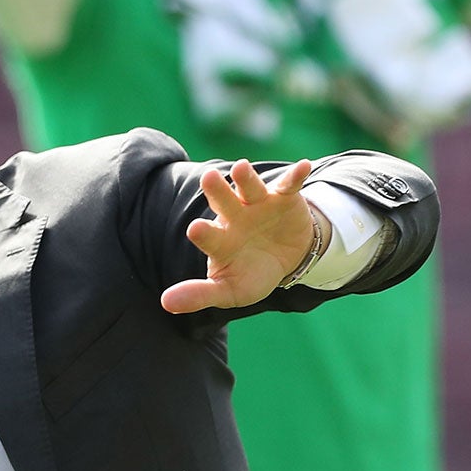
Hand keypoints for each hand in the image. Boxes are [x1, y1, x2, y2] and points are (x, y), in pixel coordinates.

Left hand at [161, 159, 316, 314]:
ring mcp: (258, 204)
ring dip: (247, 178)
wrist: (286, 261)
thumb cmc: (251, 274)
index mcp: (220, 239)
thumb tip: (166, 303)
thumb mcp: (229, 291)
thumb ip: (200, 294)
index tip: (195, 229)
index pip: (209, 236)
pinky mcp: (284, 197)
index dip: (204, 233)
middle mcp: (234, 216)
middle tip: (208, 178)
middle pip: (223, 201)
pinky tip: (303, 166)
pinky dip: (296, 175)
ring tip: (241, 167)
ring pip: (250, 188)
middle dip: (216, 191)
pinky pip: (289, 184)